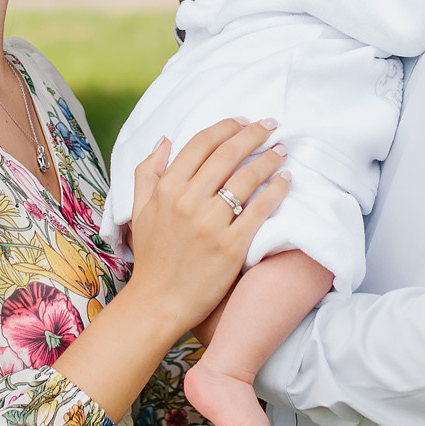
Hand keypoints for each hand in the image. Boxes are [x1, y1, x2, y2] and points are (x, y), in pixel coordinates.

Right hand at [124, 118, 286, 335]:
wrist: (158, 303)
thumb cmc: (151, 257)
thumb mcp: (138, 211)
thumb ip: (147, 173)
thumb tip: (164, 140)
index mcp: (166, 189)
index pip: (201, 144)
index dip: (226, 127)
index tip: (242, 121)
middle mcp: (188, 201)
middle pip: (228, 154)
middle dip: (254, 134)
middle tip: (271, 125)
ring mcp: (211, 224)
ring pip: (247, 178)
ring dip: (269, 158)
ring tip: (281, 150)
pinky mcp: (231, 246)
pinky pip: (260, 209)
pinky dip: (276, 190)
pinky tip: (286, 179)